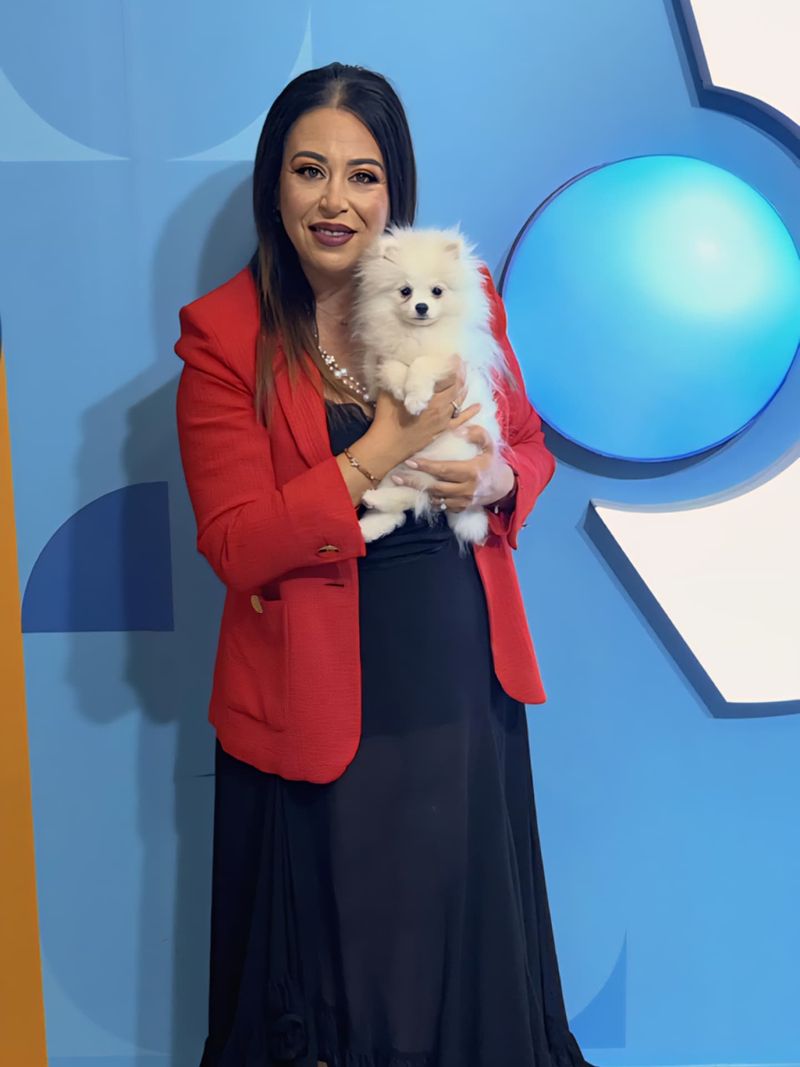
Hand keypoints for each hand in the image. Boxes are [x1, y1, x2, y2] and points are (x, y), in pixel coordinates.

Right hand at [366, 355, 481, 465]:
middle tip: (461, 363)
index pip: (448, 377)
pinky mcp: (442, 430)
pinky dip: (470, 412)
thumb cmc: (386, 419)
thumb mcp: (388, 392)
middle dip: (461, 373)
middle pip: (457, 386)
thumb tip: (398, 360)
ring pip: (460, 400)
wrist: (386, 447)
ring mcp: (443, 420)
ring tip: (465, 376)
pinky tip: (478, 406)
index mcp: (429, 396)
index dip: (453, 365)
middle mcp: (441, 407)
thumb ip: (396, 375)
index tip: (454, 356)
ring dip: (464, 387)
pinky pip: (461, 420)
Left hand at [391, 423, 515, 512]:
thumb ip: (477, 434)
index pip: (444, 470)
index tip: (410, 461)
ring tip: (403, 484)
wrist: (502, 486)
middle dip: (415, 482)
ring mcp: (463, 501)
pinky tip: (419, 493)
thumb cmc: (491, 462)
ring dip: (419, 492)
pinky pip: (442, 507)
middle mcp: (466, 489)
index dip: (426, 466)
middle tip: (397, 477)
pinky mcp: (461, 508)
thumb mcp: (489, 445)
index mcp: (472, 471)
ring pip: (436, 499)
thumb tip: (459, 430)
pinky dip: (430, 501)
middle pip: (435, 487)